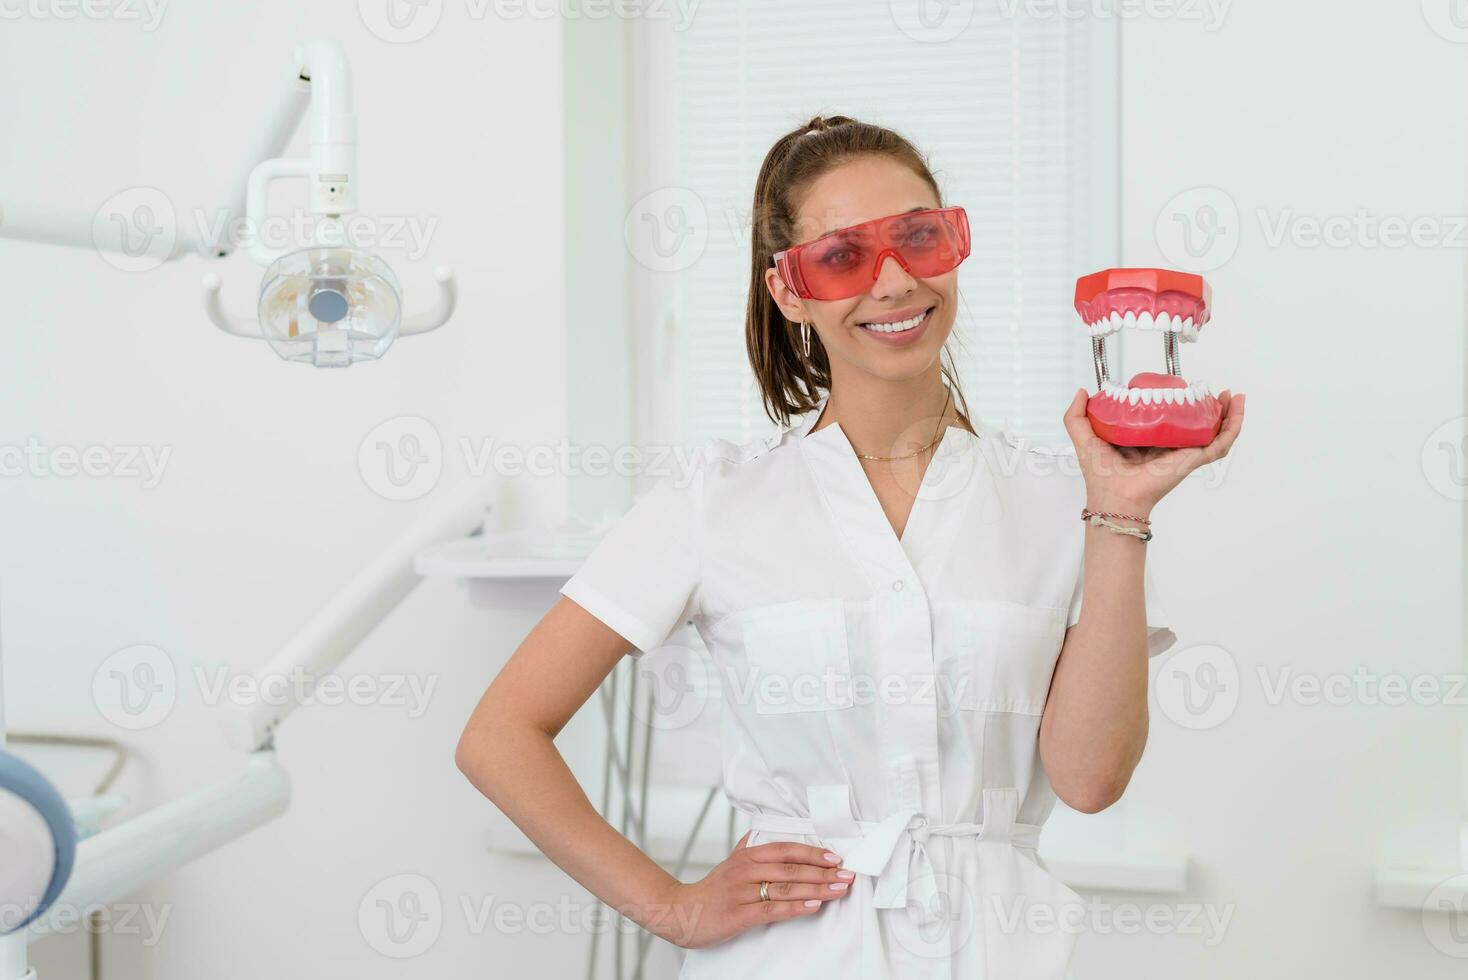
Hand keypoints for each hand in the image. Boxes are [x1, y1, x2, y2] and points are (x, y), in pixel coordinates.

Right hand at [647, 831, 853, 949]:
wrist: (680, 912)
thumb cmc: (711, 889)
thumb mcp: (729, 863)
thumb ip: (747, 848)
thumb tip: (760, 831)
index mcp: (747, 856)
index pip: (785, 849)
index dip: (812, 852)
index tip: (835, 857)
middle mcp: (745, 870)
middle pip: (791, 869)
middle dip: (823, 872)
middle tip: (847, 875)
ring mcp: (741, 892)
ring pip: (786, 889)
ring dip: (817, 889)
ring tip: (839, 890)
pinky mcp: (738, 915)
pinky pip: (772, 910)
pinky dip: (796, 908)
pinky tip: (814, 906)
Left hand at [1061, 388, 1245, 515]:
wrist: (1113, 495)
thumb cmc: (1099, 473)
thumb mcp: (1084, 437)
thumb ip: (1076, 415)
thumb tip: (1083, 391)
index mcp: (1149, 439)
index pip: (1170, 418)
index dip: (1181, 402)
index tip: (1185, 386)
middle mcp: (1169, 446)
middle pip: (1197, 423)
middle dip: (1211, 406)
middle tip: (1214, 390)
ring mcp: (1184, 453)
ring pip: (1214, 432)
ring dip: (1229, 414)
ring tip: (1234, 397)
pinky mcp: (1193, 460)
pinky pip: (1219, 444)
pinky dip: (1232, 428)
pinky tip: (1236, 411)